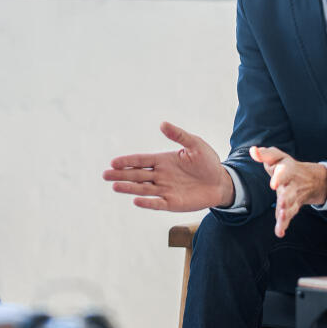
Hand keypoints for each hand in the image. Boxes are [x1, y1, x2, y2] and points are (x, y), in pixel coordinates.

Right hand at [102, 122, 235, 211]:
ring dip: (129, 188)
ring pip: (143, 189)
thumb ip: (179, 135)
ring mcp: (165, 190)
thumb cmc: (208, 161)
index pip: (141, 160)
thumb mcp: (195, 144)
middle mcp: (160, 175)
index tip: (113, 162)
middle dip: (121, 175)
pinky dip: (147, 202)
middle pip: (137, 175)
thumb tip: (162, 124)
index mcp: (163, 160)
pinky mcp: (172, 203)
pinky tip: (136, 200)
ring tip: (115, 187)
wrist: (221, 181)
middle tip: (105, 175)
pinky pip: (157, 203)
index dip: (127, 161)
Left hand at [249, 146, 326, 237]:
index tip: (274, 184)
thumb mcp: (277, 157)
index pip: (284, 173)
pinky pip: (289, 217)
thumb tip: (253, 151)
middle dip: (286, 199)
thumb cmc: (286, 166)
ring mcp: (294, 197)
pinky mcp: (293, 208)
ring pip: (291, 206)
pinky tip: (279, 232)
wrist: (310, 179)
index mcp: (288, 170)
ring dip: (286, 213)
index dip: (279, 178)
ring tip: (281, 219)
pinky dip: (284, 224)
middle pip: (290, 192)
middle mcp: (292, 185)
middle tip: (281, 204)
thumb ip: (264, 154)